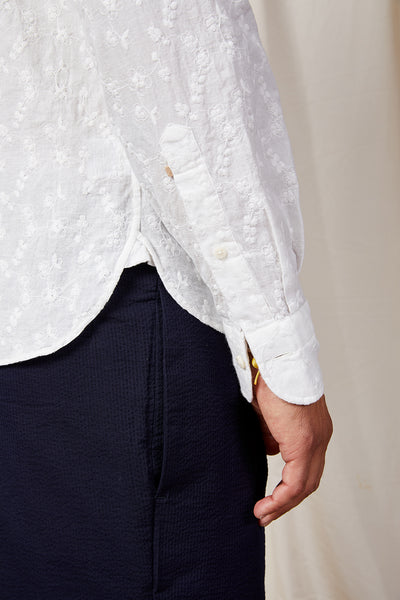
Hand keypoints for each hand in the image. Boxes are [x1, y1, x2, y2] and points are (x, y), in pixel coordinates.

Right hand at [249, 356, 332, 526]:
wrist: (275, 360)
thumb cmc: (269, 377)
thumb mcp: (267, 412)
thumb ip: (270, 432)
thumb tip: (267, 447)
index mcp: (313, 429)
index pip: (307, 466)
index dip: (289, 486)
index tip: (272, 499)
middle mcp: (320, 437)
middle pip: (309, 481)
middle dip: (286, 502)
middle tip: (266, 514)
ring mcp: (315, 441)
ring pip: (304, 485)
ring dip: (283, 504)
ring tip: (263, 514)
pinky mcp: (304, 443)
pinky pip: (295, 482)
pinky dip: (281, 498)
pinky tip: (265, 506)